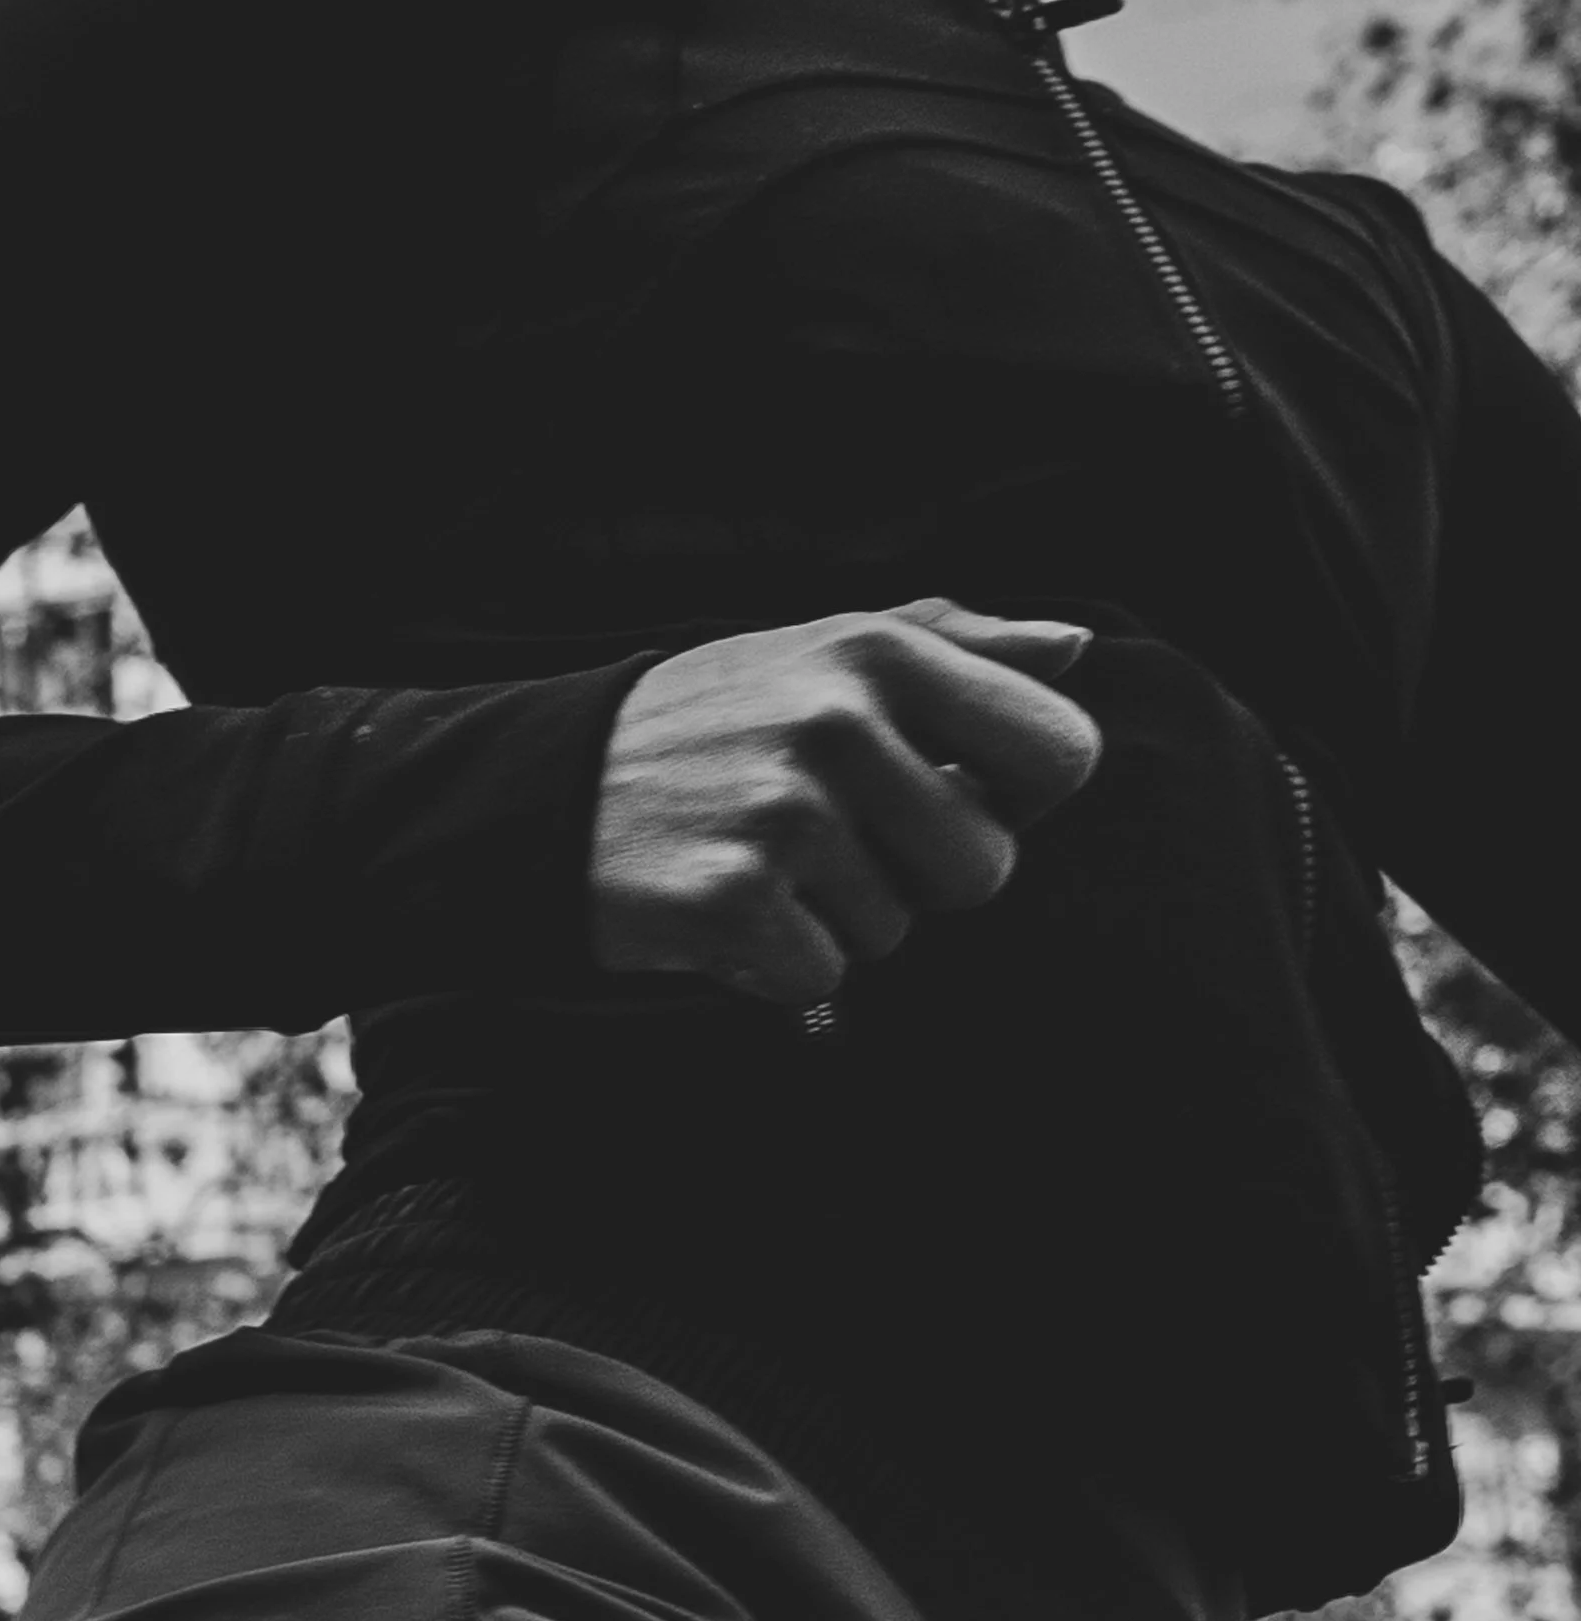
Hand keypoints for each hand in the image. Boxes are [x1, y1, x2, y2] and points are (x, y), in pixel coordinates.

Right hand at [587, 599, 1103, 1005]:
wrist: (545, 787)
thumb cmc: (715, 721)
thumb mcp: (822, 650)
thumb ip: (955, 641)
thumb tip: (1076, 648)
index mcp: (879, 650)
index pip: (1060, 751)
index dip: (1017, 796)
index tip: (947, 793)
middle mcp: (837, 721)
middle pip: (985, 868)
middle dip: (919, 876)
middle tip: (830, 837)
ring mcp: (784, 813)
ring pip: (898, 930)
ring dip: (837, 919)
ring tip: (762, 861)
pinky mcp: (732, 898)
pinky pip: (825, 979)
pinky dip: (777, 965)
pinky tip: (725, 909)